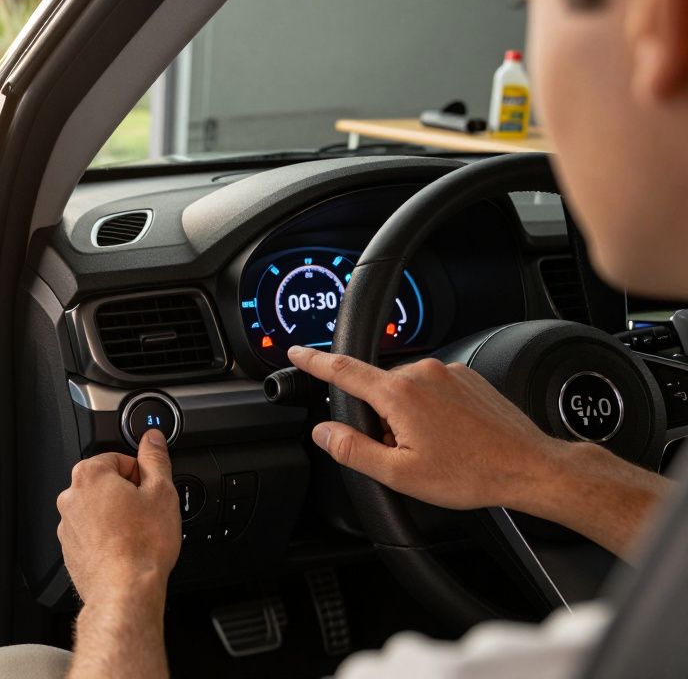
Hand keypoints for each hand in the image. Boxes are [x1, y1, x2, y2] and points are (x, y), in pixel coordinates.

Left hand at [56, 429, 180, 606]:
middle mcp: (71, 497)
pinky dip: (107, 537)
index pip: (119, 458)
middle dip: (128, 494)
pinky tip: (126, 548)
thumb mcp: (161, 491)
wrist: (125, 591)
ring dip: (117, 516)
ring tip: (138, 534)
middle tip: (148, 513)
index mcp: (89, 475)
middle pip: (107, 483)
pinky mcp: (70, 549)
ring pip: (99, 509)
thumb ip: (155, 458)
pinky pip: (92, 533)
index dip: (141, 474)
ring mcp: (68, 525)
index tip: (150, 490)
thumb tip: (152, 439)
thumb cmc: (141, 546)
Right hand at [288, 345, 567, 510]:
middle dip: (380, 420)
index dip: (314, 362)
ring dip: (407, 418)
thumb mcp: (400, 474)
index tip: (297, 352)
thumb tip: (324, 433)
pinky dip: (431, 412)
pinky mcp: (467, 377)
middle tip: (406, 454)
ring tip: (437, 450)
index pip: (343, 371)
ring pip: (406, 393)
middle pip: (378, 391)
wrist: (529, 466)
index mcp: (399, 394)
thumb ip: (352, 450)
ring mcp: (447, 372)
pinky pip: (433, 391)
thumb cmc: (471, 473)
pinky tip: (451, 439)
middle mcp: (422, 373)